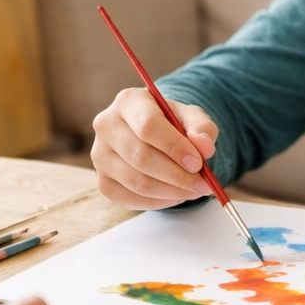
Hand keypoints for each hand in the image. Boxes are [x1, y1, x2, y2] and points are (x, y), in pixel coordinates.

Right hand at [90, 87, 218, 209]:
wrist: (151, 134)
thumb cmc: (171, 123)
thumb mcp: (191, 117)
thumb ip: (202, 128)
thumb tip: (204, 147)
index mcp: (128, 102)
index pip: (148, 126)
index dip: (174, 147)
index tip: (198, 163)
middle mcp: (106, 126)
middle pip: (141, 157)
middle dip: (177, 175)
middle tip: (203, 184)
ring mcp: (100, 155)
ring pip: (137, 182)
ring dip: (171, 191)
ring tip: (194, 190)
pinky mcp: (102, 181)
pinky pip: (131, 199)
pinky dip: (159, 202)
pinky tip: (176, 195)